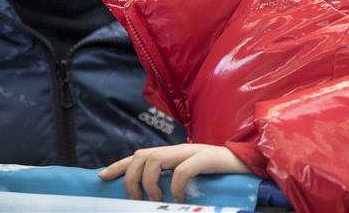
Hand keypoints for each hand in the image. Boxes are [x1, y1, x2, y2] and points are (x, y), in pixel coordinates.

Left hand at [99, 143, 249, 201]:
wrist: (246, 163)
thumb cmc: (218, 173)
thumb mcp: (190, 176)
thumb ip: (171, 179)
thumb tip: (151, 195)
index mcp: (171, 154)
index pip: (138, 155)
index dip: (118, 165)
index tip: (101, 177)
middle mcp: (177, 150)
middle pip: (142, 155)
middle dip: (131, 176)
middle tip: (136, 198)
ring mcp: (190, 152)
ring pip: (156, 159)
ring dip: (150, 182)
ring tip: (156, 199)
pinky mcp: (204, 158)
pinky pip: (182, 170)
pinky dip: (175, 185)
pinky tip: (177, 198)